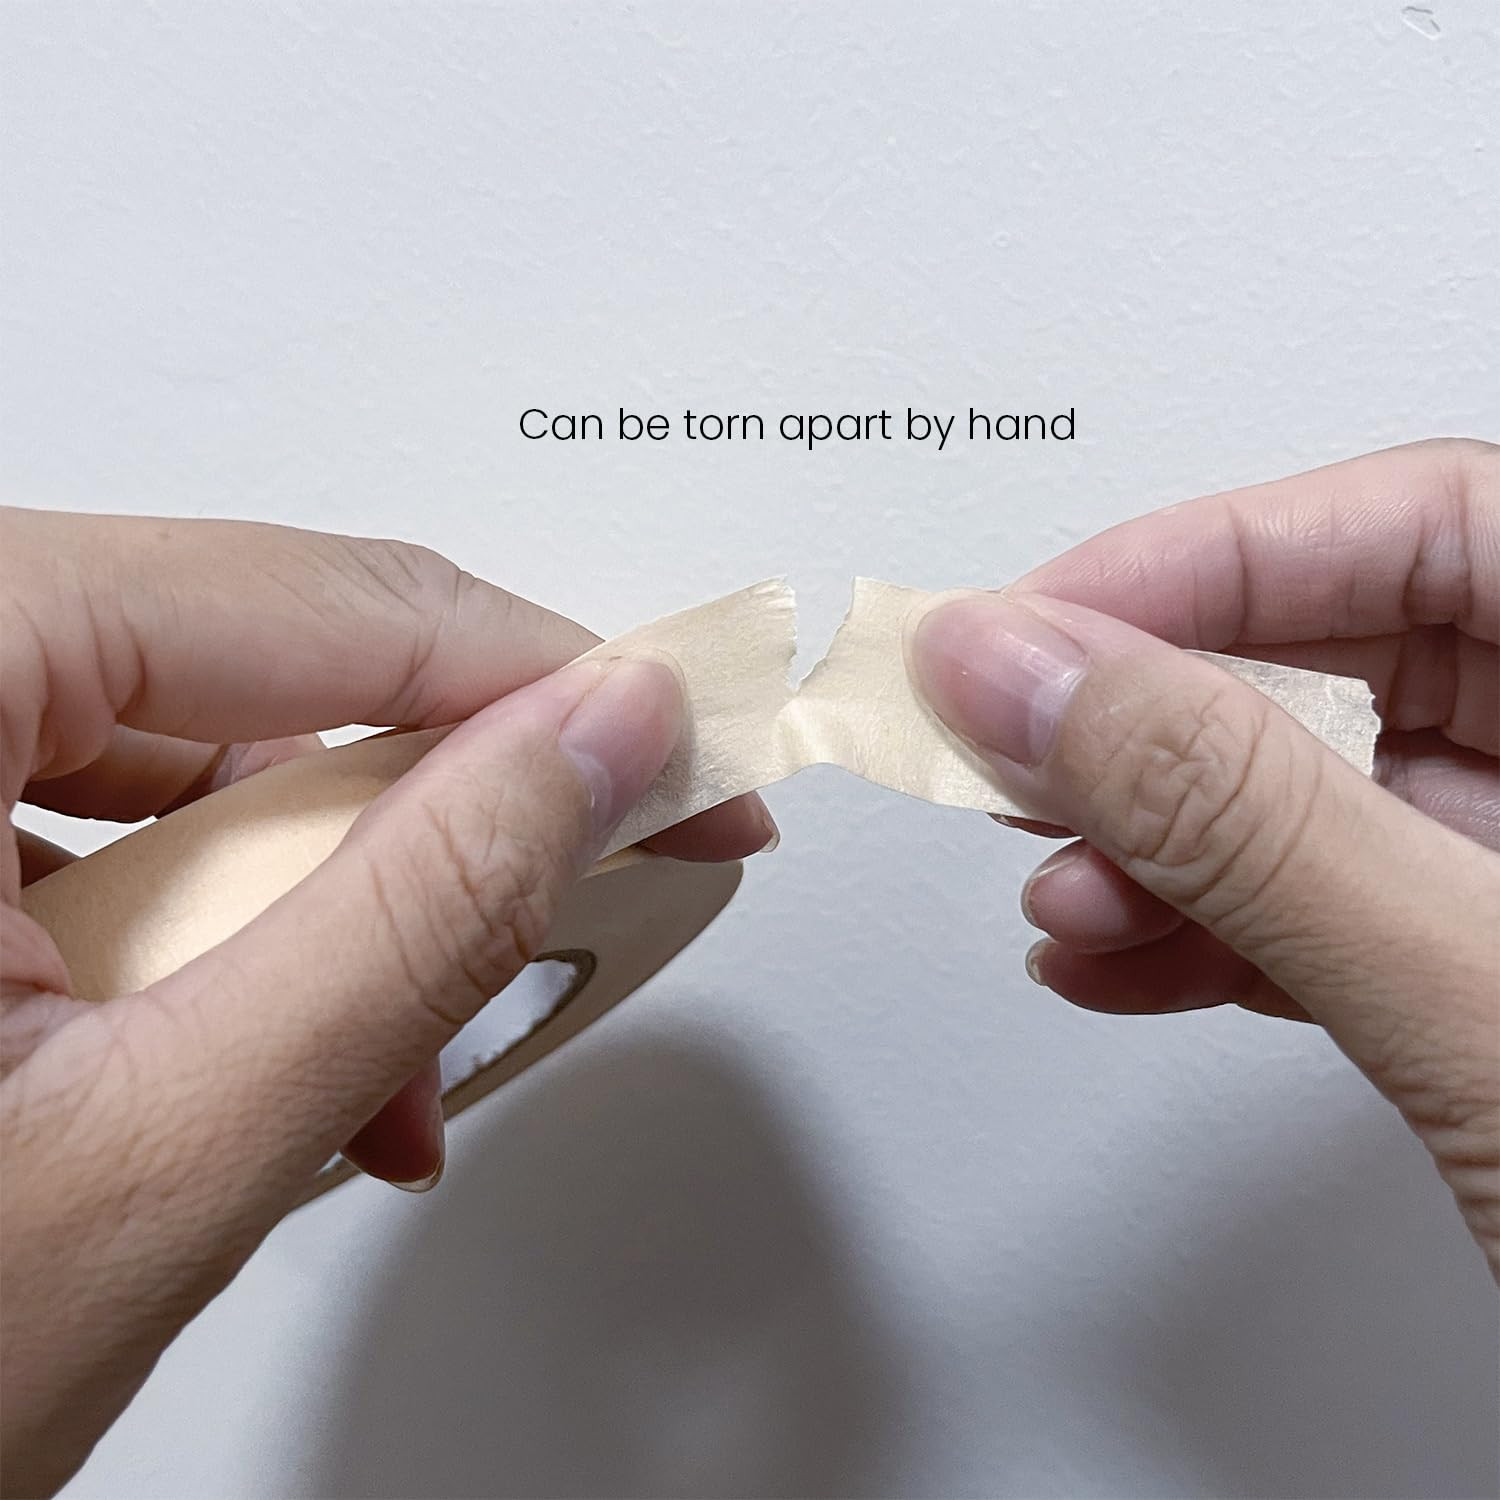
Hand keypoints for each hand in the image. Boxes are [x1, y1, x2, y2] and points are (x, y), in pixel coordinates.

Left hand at [0, 509, 774, 1495]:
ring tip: (394, 1054)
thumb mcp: (159, 1149)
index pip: (311, 602)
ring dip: (338, 902)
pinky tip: (284, 1048)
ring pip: (197, 751)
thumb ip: (414, 917)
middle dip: (440, 807)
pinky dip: (231, 929)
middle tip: (592, 863)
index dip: (540, 673)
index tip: (672, 737)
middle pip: (251, 668)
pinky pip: (113, 814)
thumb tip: (597, 745)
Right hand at [911, 439, 1499, 1272]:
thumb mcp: (1490, 1008)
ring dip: (1155, 843)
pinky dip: (1203, 933)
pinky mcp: (1494, 973)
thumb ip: (1249, 822)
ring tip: (1059, 892)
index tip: (1033, 627)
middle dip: (1156, 721)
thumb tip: (1037, 677)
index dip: (1208, 555)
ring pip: (1317, 791)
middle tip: (1013, 753)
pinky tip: (1112, 959)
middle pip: (1351, 654)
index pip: (1432, 520)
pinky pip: (1327, 907)